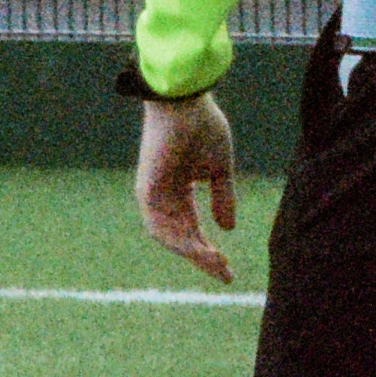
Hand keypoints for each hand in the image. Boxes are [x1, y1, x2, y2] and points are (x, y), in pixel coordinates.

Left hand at [135, 92, 238, 283]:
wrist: (184, 100)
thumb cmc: (202, 126)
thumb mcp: (219, 169)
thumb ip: (223, 197)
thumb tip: (228, 229)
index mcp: (179, 190)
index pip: (191, 229)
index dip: (208, 251)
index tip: (228, 270)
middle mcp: (163, 196)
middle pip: (180, 238)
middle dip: (202, 258)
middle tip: (225, 275)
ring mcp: (153, 194)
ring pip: (169, 237)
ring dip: (193, 254)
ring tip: (217, 266)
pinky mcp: (147, 190)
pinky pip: (159, 226)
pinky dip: (180, 241)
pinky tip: (201, 251)